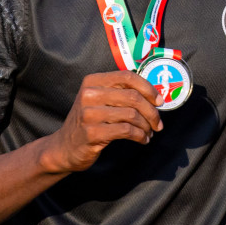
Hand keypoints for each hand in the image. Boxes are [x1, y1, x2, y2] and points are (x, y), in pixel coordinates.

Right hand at [41, 71, 163, 172]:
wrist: (65, 147)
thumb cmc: (90, 122)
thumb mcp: (100, 101)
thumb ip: (122, 94)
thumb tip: (156, 96)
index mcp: (93, 81)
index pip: (128, 77)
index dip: (148, 88)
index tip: (160, 101)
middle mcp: (89, 94)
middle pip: (133, 97)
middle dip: (152, 112)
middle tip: (158, 123)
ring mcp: (88, 114)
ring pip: (132, 115)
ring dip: (146, 126)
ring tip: (149, 132)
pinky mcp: (92, 133)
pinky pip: (126, 130)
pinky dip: (140, 136)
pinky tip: (142, 140)